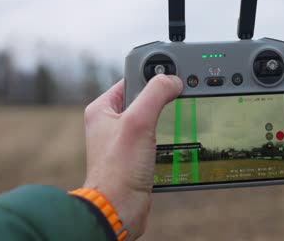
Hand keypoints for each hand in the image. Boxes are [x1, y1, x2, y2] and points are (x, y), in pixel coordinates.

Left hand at [82, 75, 182, 239]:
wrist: (119, 207)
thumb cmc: (119, 169)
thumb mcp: (138, 122)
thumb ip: (155, 94)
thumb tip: (172, 80)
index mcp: (103, 108)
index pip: (132, 79)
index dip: (152, 76)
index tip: (172, 75)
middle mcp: (111, 122)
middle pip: (144, 98)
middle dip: (163, 97)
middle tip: (180, 96)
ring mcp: (124, 140)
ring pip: (152, 117)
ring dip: (166, 117)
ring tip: (178, 116)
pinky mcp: (135, 155)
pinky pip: (155, 136)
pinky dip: (166, 134)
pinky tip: (173, 137)